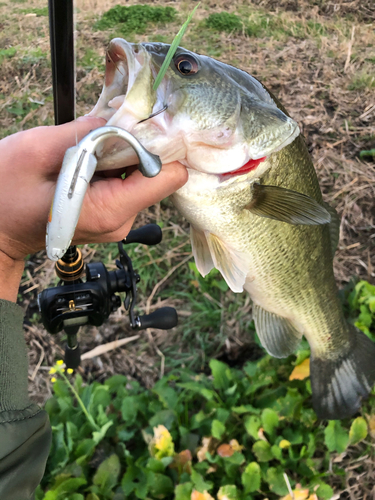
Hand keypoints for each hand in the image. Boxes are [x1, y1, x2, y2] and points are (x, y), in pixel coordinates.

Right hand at [0, 117, 187, 300]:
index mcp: (109, 209)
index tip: (142, 126)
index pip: (169, 177)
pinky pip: (125, 183)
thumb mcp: (36, 152)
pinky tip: (88, 160)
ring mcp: (117, 219)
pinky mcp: (111, 213)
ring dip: (121, 155)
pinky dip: (112, 166)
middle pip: (156, 175)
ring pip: (140, 177)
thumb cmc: (6, 195)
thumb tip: (115, 118)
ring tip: (89, 148)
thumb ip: (82, 133)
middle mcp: (121, 220)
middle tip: (106, 131)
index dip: (161, 147)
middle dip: (137, 147)